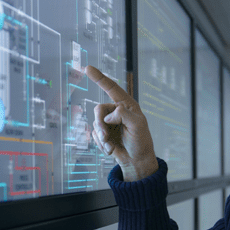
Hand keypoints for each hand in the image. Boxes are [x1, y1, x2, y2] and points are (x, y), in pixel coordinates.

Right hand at [85, 65, 158, 181]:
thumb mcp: (138, 126)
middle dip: (100, 124)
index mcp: (126, 105)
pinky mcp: (103, 133)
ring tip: (111, 147)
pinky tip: (111, 149)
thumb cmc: (141, 141)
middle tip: (105, 137)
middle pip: (98, 110)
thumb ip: (124, 115)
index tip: (88, 68)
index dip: (99, 78)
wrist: (135, 160)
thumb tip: (108, 116)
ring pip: (95, 124)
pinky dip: (101, 144)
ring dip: (102, 138)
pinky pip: (94, 135)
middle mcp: (116, 111)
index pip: (111, 88)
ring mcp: (108, 122)